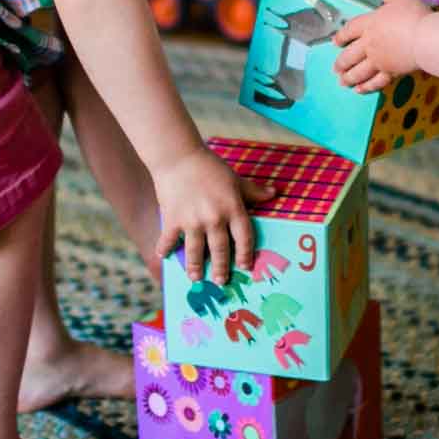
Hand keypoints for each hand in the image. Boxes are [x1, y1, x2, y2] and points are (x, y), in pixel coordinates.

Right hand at [153, 146, 264, 283]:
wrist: (179, 156)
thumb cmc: (209, 167)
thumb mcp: (235, 179)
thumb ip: (253, 191)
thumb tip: (274, 193)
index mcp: (233, 208)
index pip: (244, 237)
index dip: (246, 254)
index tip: (245, 266)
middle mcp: (214, 218)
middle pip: (221, 250)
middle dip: (222, 268)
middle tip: (222, 281)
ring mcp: (193, 221)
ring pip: (196, 251)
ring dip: (196, 267)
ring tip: (196, 278)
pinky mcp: (173, 219)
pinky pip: (169, 240)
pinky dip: (165, 249)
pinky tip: (164, 257)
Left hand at [336, 0, 429, 91]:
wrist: (426, 38)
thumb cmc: (414, 15)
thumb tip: (386, 0)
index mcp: (370, 24)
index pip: (350, 30)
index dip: (341, 36)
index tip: (335, 42)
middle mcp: (370, 44)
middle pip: (350, 55)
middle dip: (341, 63)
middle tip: (335, 69)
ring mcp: (378, 61)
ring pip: (359, 72)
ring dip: (349, 78)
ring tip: (343, 82)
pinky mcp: (390, 73)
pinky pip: (375, 82)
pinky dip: (366, 87)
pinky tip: (360, 90)